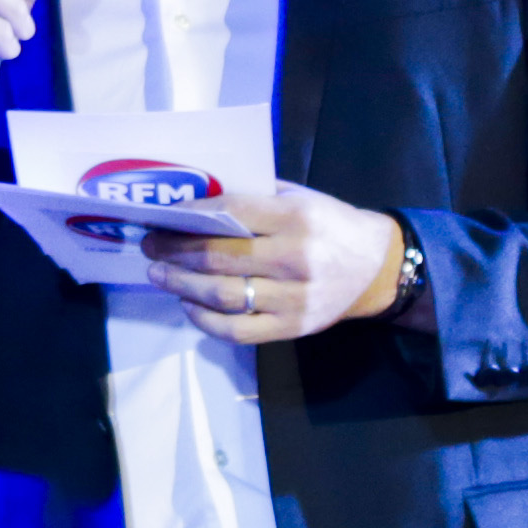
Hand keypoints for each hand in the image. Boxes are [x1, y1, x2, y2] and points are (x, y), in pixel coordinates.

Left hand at [135, 178, 409, 343]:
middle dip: (176, 251)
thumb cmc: (331, 225)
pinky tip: (189, 305)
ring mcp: (293, 298)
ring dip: (182, 285)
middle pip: (220, 257)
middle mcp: (295, 259)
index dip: (190, 215)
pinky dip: (206, 320)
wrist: (377, 268)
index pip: (232, 214)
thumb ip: (256, 197)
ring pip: (224, 295)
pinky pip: (238, 330)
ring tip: (159, 273)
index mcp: (296, 219)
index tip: (163, 216)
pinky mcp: (292, 328)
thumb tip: (198, 197)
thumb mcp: (301, 198)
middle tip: (150, 245)